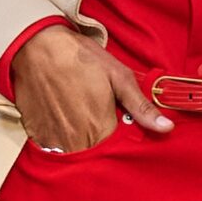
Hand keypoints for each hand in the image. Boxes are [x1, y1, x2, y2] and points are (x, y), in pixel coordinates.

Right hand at [11, 25, 173, 152]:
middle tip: (94, 118)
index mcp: (100, 128)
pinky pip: (51, 148)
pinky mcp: (36, 134)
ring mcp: (53, 140)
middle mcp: (76, 140)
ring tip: (77, 117)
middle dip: (99, 143)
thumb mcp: (118, 77)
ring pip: (73, 155)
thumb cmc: (79, 58)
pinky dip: (58, 139)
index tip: (118, 128)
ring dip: (79, 143)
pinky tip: (61, 118)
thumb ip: (141, 107)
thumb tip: (166, 128)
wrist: (35, 45)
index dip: (119, 141)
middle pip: (94, 155)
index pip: (117, 153)